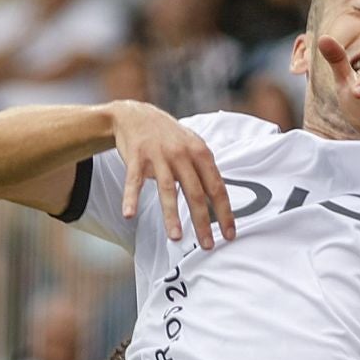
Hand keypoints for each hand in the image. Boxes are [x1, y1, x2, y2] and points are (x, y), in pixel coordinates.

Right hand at [110, 102, 236, 248]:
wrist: (135, 115)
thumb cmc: (168, 136)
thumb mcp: (193, 145)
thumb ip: (205, 169)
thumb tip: (220, 200)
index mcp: (200, 153)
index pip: (217, 188)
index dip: (225, 213)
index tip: (229, 234)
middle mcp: (181, 154)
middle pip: (195, 193)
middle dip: (202, 222)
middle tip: (207, 245)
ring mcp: (158, 156)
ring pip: (167, 190)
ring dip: (171, 216)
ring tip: (176, 238)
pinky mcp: (136, 157)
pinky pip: (134, 182)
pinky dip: (131, 198)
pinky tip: (129, 215)